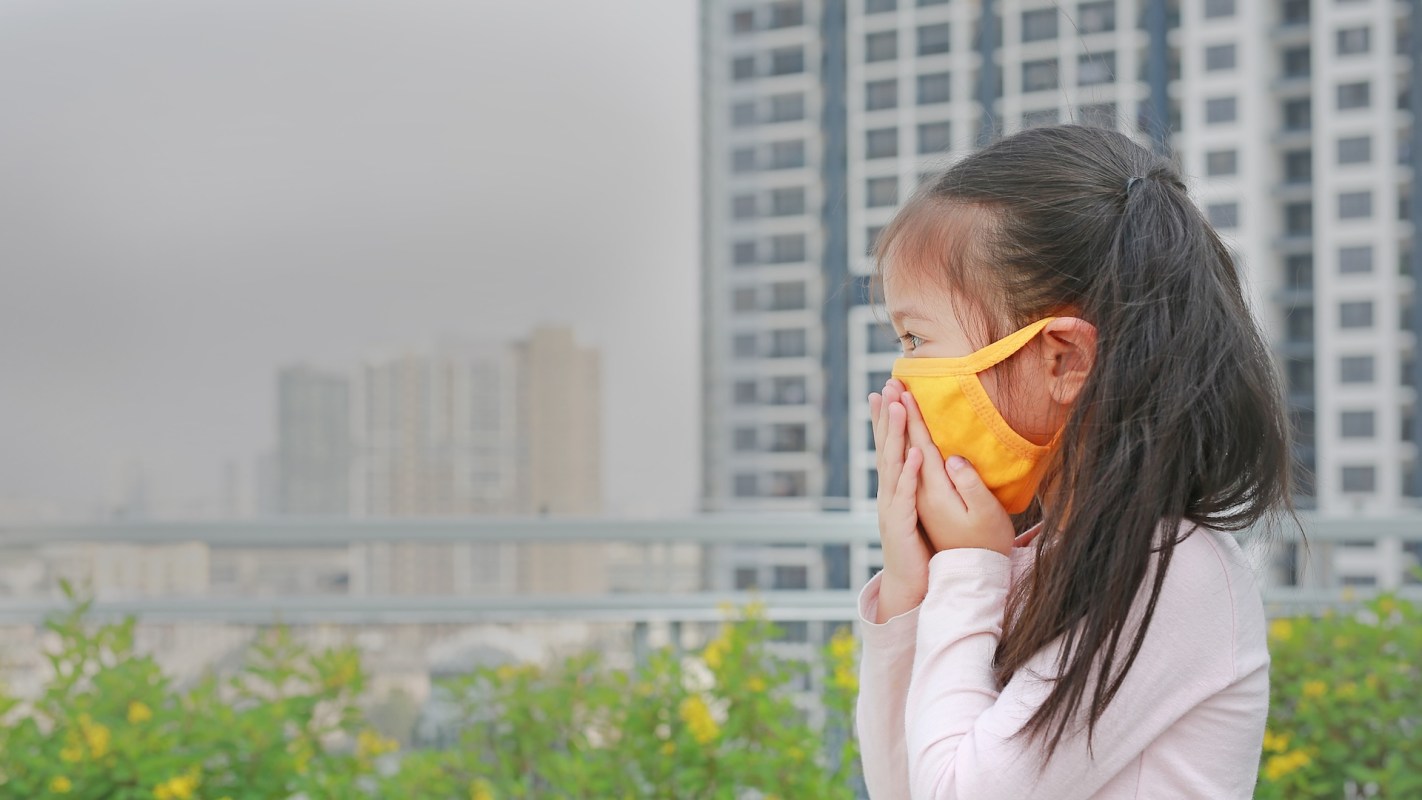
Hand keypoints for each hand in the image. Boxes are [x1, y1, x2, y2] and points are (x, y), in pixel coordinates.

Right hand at [869, 379, 931, 619]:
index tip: (888, 389)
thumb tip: (918, 457)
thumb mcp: (918, 510)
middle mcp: (889, 494)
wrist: (910, 587)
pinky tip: (916, 454)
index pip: (890, 446)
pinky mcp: (900, 526)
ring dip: (896, 436)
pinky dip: (910, 474)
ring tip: (899, 408)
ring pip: (893, 466)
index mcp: (895, 489)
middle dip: (886, 416)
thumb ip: (915, 485)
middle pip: (886, 448)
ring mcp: (892, 509)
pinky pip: (906, 496)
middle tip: (887, 385)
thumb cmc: (918, 549)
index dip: (887, 418)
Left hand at [900, 390, 1015, 557]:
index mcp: (934, 491)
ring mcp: (918, 497)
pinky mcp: (921, 502)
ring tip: (885, 401)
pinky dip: (899, 447)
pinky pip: (903, 467)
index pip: (919, 447)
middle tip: (888, 385)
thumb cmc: (985, 543)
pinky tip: (896, 434)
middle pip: (904, 446)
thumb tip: (953, 458)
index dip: (912, 419)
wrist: (968, 575)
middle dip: (896, 415)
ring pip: (898, 455)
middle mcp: (919, 492)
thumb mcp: (984, 514)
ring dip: (891, 427)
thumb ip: (969, 485)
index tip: (903, 394)